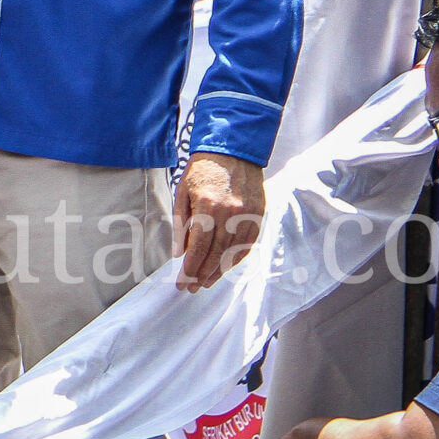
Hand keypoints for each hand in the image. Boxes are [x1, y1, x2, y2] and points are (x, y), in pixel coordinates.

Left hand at [173, 150, 265, 290]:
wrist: (233, 150)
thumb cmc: (202, 170)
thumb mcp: (183, 193)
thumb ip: (181, 224)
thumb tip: (180, 253)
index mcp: (208, 207)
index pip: (198, 248)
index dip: (190, 269)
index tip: (182, 283)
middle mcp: (230, 214)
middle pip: (216, 255)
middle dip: (202, 275)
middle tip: (191, 288)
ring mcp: (247, 215)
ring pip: (233, 253)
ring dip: (219, 271)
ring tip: (205, 282)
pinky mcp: (258, 215)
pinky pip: (248, 244)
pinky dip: (235, 259)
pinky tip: (225, 267)